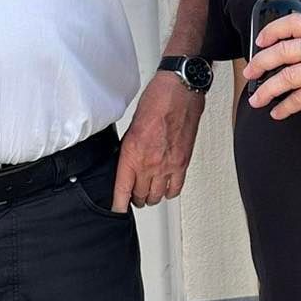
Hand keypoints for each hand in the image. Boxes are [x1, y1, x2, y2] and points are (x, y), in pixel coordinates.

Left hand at [112, 73, 205, 209]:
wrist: (179, 92)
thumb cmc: (157, 101)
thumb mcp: (131, 127)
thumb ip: (129, 149)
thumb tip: (128, 163)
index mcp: (132, 154)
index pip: (122, 190)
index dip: (118, 204)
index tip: (117, 208)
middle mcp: (150, 164)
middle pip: (140, 196)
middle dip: (135, 198)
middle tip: (133, 196)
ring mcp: (168, 166)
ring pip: (157, 196)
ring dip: (151, 197)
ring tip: (148, 194)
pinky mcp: (183, 163)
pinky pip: (176, 188)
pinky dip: (169, 192)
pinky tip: (166, 189)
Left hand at [244, 15, 300, 120]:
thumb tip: (286, 54)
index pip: (292, 23)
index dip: (271, 32)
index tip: (259, 42)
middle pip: (282, 51)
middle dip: (260, 63)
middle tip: (251, 72)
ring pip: (285, 77)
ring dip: (267, 90)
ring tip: (258, 98)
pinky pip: (298, 99)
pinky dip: (284, 107)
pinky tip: (279, 112)